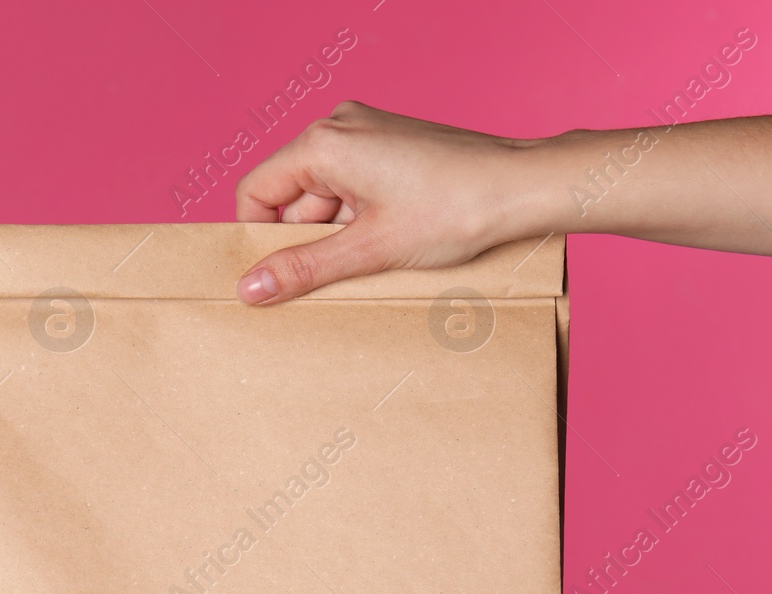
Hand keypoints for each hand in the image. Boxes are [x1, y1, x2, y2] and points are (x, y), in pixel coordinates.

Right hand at [234, 101, 541, 303]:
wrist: (521, 187)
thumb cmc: (455, 208)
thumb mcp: (370, 248)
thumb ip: (305, 268)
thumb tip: (250, 288)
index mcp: (323, 142)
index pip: (257, 191)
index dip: (258, 238)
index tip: (273, 276)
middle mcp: (339, 127)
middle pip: (291, 197)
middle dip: (307, 240)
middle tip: (335, 275)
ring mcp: (368, 135)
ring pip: (325, 198)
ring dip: (338, 236)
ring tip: (374, 259)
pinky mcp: (391, 148)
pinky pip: (353, 189)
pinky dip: (360, 222)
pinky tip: (388, 244)